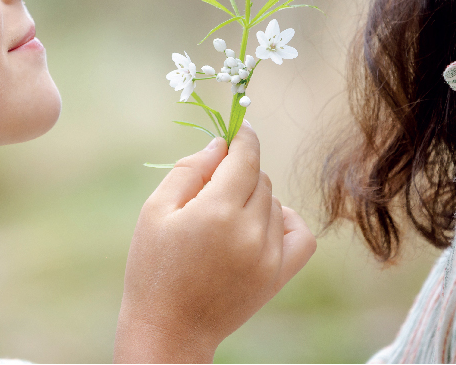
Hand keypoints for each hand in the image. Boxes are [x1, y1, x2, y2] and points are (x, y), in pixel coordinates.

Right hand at [114, 124, 315, 362]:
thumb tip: (220, 144)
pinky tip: (263, 222)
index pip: (245, 156)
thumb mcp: (155, 210)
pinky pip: (302, 235)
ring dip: (254, 197)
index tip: (239, 126)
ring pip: (275, 202)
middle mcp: (250, 231)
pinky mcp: (278, 277)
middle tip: (210, 186)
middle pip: (259, 177)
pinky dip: (288, 220)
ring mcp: (269, 256)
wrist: (169, 329)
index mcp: (216, 211)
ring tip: (223, 217)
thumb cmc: (153, 267)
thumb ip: (189, 170)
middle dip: (238, 171)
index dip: (243, 136)